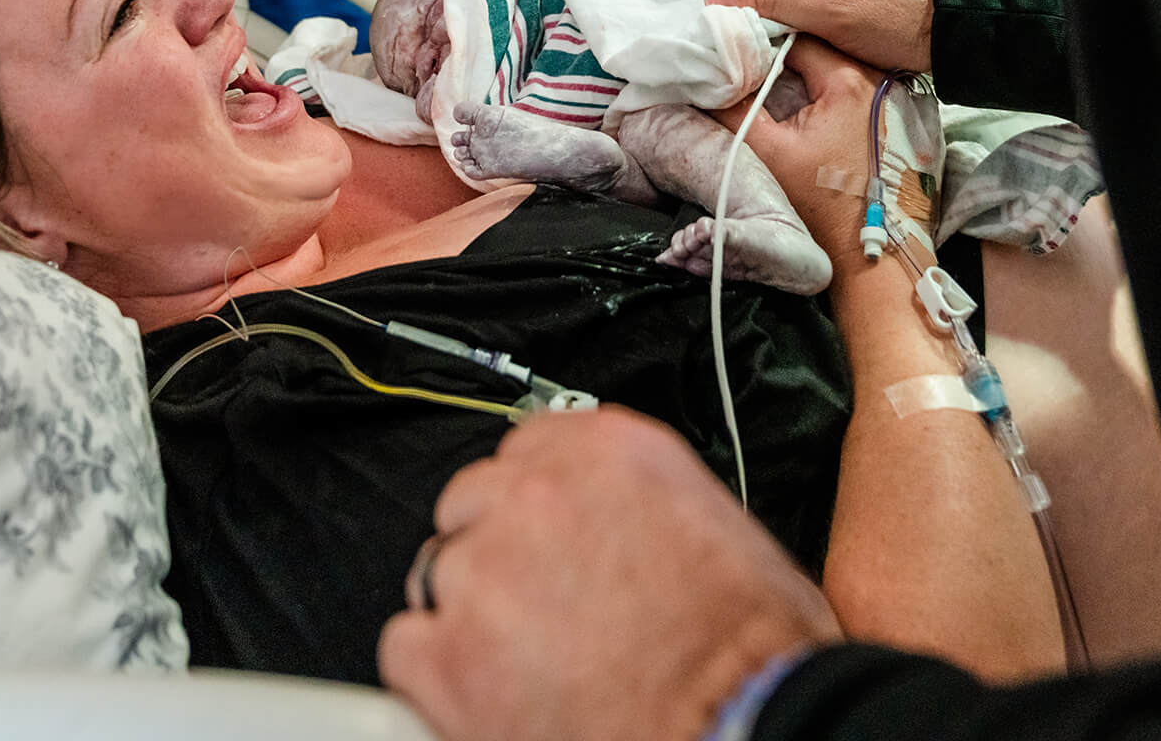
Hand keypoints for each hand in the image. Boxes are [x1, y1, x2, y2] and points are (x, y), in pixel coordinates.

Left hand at [379, 408, 839, 740]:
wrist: (741, 725)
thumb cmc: (753, 652)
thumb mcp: (719, 528)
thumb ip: (641, 505)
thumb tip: (615, 525)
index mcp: (607, 451)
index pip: (525, 448)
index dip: (532, 505)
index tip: (544, 538)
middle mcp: (536, 497)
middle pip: (471, 507)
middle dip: (497, 556)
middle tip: (540, 612)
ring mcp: (485, 573)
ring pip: (437, 575)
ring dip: (470, 615)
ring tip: (523, 663)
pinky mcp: (449, 655)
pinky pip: (407, 648)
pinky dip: (437, 678)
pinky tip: (488, 697)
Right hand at [734, 39, 890, 245]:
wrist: (865, 252)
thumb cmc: (822, 205)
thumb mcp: (769, 151)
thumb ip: (733, 108)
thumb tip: (706, 80)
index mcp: (847, 80)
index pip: (793, 38)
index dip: (756, 41)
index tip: (729, 50)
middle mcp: (869, 82)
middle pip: (808, 54)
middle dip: (770, 59)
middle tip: (736, 67)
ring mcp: (876, 102)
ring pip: (820, 74)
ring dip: (788, 78)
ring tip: (753, 85)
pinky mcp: (874, 122)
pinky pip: (833, 94)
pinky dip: (807, 96)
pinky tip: (783, 108)